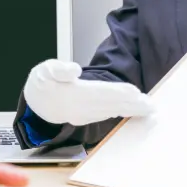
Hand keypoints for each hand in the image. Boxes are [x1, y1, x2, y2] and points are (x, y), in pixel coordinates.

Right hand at [24, 59, 154, 125]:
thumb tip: (74, 69)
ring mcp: (86, 115)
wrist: (35, 105)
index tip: (135, 92)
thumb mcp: (43, 71)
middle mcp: (81, 108)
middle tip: (151, 105)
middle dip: (131, 105)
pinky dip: (123, 112)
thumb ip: (58, 69)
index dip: (118, 92)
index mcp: (72, 96)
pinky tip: (134, 109)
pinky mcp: (88, 116)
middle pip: (111, 105)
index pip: (99, 93)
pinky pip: (109, 114)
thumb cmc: (42, 84)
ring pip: (112, 111)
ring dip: (131, 109)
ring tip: (147, 107)